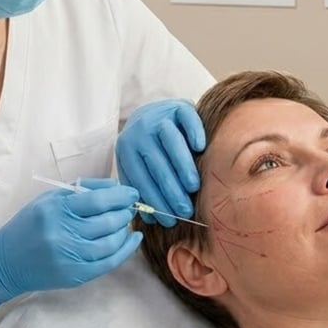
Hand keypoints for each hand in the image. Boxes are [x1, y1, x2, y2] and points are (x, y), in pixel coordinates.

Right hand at [0, 178, 144, 313]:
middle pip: (108, 221)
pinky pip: (109, 262)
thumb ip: (81, 190)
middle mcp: (63, 233)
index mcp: (55, 210)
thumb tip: (115, 187)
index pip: (98, 200)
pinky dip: (126, 250)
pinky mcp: (76, 275)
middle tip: (129, 207)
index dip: (120, 196)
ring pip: (111, 242)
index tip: (131, 192)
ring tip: (125, 222)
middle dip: (125, 212)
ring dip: (124, 229)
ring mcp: (70, 257)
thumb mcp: (48, 200)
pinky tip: (133, 239)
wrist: (6, 261)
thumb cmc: (29, 225)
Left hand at [116, 98, 204, 226]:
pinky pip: (187, 118)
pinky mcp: (178, 106)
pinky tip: (201, 148)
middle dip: (170, 191)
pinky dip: (194, 132)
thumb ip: (142, 189)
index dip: (155, 202)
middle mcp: (140, 131)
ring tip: (193, 187)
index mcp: (126, 149)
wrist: (154, 113)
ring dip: (182, 166)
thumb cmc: (148, 148)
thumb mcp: (137, 166)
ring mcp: (159, 116)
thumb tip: (152, 220)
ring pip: (171, 143)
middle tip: (184, 210)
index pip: (141, 179)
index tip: (169, 220)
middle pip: (156, 164)